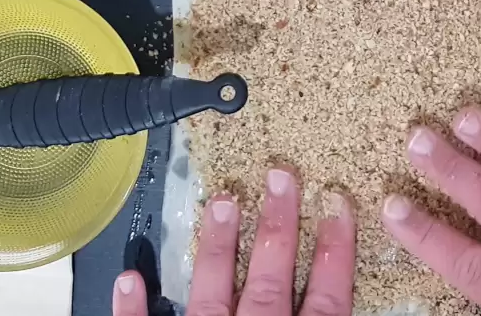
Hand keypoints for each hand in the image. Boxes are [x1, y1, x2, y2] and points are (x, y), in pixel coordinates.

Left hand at [111, 168, 357, 315]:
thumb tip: (350, 308)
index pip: (327, 298)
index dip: (335, 250)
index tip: (339, 205)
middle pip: (269, 280)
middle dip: (276, 225)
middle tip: (280, 177)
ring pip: (209, 292)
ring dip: (216, 246)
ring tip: (221, 201)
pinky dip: (136, 307)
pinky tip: (130, 278)